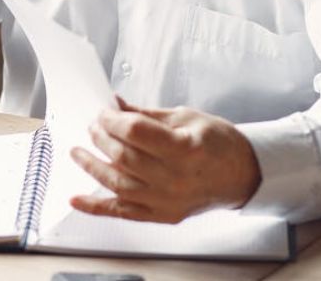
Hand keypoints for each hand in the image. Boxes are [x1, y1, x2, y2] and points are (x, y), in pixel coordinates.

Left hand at [69, 97, 260, 223]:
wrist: (243, 174)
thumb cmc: (218, 142)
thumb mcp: (185, 117)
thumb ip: (145, 114)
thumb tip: (114, 105)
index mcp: (186, 148)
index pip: (135, 132)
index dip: (112, 120)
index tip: (103, 112)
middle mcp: (177, 178)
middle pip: (124, 157)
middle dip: (101, 138)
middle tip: (93, 127)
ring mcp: (169, 201)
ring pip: (118, 185)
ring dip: (92, 167)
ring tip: (78, 152)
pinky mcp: (164, 215)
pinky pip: (123, 212)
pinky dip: (96, 207)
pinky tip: (77, 198)